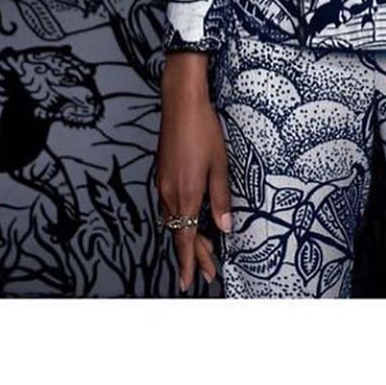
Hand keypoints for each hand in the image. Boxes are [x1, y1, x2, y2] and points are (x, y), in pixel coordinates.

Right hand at [156, 59, 231, 292]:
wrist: (180, 103)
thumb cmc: (203, 130)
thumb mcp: (219, 165)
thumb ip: (220, 198)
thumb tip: (224, 227)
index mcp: (185, 195)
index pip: (186, 240)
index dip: (190, 262)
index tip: (191, 281)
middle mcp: (169, 194)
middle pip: (178, 235)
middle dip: (192, 255)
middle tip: (207, 271)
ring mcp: (162, 184)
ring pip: (172, 222)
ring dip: (185, 238)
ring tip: (202, 250)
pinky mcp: (161, 175)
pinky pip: (167, 208)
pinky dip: (179, 221)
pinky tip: (188, 220)